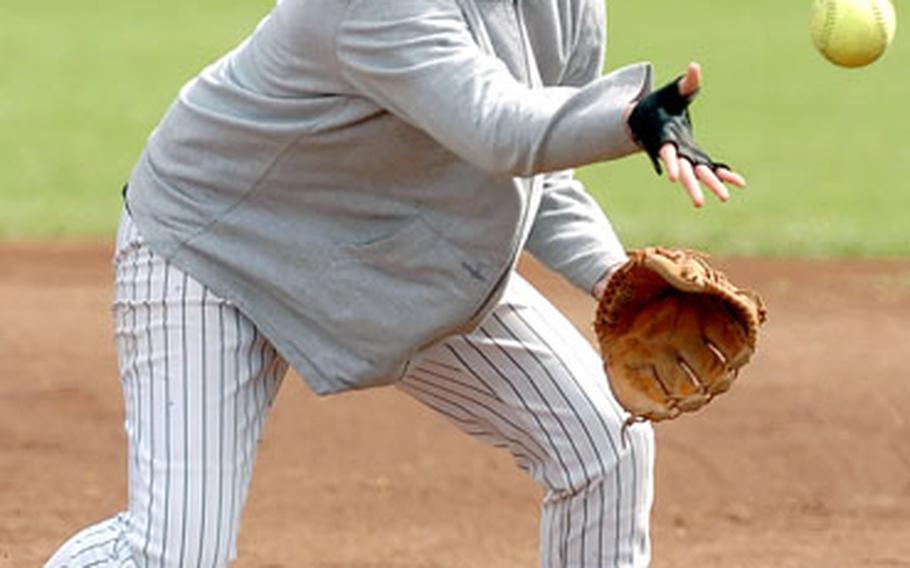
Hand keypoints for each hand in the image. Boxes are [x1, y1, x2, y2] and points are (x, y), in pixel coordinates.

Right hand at [659, 63, 746, 207]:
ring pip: (697, 175)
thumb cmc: (659, 104)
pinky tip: (739, 182)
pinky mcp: (694, 158)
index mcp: (664, 138)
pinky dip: (723, 174)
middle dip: (692, 186)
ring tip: (725, 199)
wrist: (647, 121)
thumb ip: (686, 84)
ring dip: (709, 185)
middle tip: (699, 203)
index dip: (671, 164)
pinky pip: (709, 168)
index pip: (667, 153)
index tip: (673, 178)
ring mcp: (685, 158)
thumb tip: (695, 67)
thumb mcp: (670, 92)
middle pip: (683, 172)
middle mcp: (674, 153)